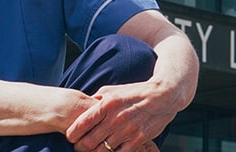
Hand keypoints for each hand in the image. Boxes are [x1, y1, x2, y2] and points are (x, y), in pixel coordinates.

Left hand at [64, 79, 178, 151]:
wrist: (164, 95)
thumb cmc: (135, 92)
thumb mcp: (113, 90)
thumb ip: (96, 100)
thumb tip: (82, 109)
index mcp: (106, 105)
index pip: (80, 125)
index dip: (72, 135)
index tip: (72, 137)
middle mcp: (115, 119)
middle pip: (87, 143)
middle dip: (80, 148)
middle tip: (80, 147)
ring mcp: (127, 130)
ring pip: (101, 151)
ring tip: (95, 149)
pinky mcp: (138, 139)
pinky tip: (111, 150)